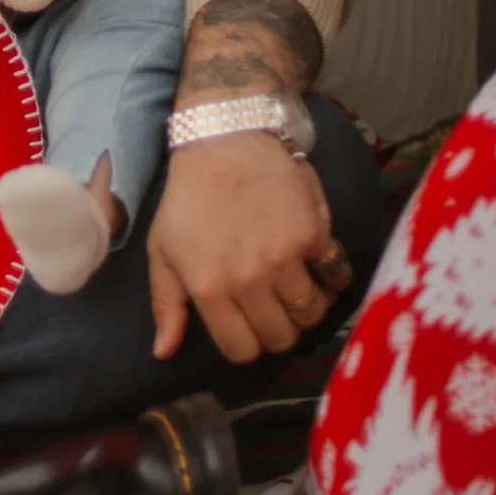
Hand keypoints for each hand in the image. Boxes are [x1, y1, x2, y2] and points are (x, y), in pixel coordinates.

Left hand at [147, 133, 338, 360]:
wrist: (225, 141)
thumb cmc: (188, 198)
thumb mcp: (162, 250)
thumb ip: (166, 305)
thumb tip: (164, 353)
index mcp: (209, 288)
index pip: (242, 350)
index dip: (246, 344)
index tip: (247, 327)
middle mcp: (249, 279)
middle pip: (281, 338)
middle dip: (277, 329)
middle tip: (272, 308)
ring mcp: (285, 258)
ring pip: (311, 314)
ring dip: (306, 307)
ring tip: (294, 287)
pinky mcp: (313, 236)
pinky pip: (334, 277)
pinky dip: (330, 277)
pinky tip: (317, 264)